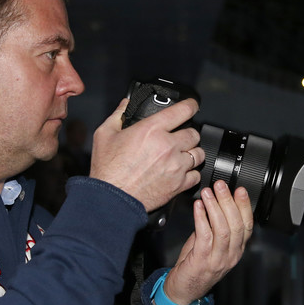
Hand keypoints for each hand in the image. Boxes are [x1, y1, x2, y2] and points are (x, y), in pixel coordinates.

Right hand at [89, 98, 204, 211]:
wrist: (112, 199)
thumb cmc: (108, 170)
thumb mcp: (104, 135)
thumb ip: (117, 116)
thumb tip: (125, 105)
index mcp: (151, 130)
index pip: (182, 110)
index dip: (191, 105)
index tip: (192, 106)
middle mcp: (167, 146)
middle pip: (193, 133)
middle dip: (188, 134)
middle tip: (180, 137)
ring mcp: (176, 166)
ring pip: (199, 154)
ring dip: (192, 153)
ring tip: (182, 155)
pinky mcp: (178, 184)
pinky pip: (196, 175)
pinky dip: (191, 174)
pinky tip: (181, 172)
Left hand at [163, 180, 253, 304]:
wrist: (183, 291)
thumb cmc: (195, 267)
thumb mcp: (210, 245)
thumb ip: (214, 227)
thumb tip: (213, 204)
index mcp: (236, 250)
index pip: (247, 225)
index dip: (245, 206)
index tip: (240, 190)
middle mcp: (231, 255)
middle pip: (236, 224)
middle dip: (229, 201)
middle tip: (221, 185)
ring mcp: (218, 259)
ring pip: (223, 229)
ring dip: (215, 207)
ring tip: (208, 192)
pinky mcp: (203, 261)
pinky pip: (205, 235)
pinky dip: (202, 218)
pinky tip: (198, 207)